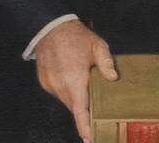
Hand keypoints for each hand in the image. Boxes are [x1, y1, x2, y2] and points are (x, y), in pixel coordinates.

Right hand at [33, 20, 118, 142]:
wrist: (50, 27)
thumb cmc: (75, 36)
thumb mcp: (97, 46)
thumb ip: (106, 63)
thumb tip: (114, 79)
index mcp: (74, 79)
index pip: (80, 111)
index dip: (85, 126)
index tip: (89, 139)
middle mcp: (60, 85)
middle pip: (74, 107)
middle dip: (84, 111)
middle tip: (95, 113)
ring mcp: (50, 84)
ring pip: (65, 100)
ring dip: (75, 98)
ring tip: (82, 84)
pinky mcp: (44, 81)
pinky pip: (58, 92)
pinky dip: (66, 90)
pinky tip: (71, 78)